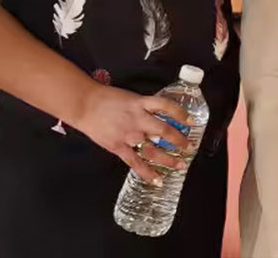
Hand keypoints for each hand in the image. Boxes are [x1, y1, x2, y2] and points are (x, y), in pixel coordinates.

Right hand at [73, 82, 190, 184]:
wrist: (85, 105)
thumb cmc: (107, 99)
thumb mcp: (131, 98)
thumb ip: (145, 107)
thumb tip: (159, 115)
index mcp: (141, 104)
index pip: (166, 106)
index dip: (181, 114)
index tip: (191, 121)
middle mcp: (138, 119)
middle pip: (164, 131)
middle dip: (179, 141)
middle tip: (190, 148)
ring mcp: (129, 135)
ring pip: (153, 150)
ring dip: (168, 160)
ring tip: (180, 166)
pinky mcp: (118, 147)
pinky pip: (135, 163)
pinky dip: (147, 172)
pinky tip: (157, 179)